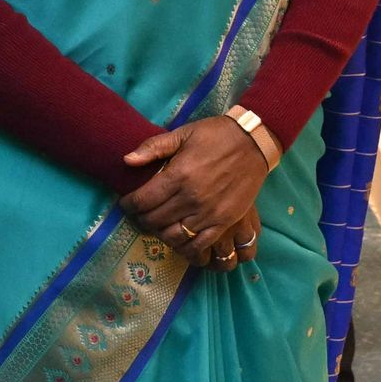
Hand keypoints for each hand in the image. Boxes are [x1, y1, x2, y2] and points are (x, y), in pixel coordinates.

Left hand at [119, 117, 271, 267]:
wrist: (254, 142)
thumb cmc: (216, 135)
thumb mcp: (183, 134)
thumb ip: (153, 147)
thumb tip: (126, 160)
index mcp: (178, 175)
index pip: (143, 200)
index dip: (129, 205)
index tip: (126, 204)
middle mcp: (191, 198)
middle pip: (155, 220)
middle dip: (141, 220)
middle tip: (140, 215)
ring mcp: (209, 213)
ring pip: (173, 236)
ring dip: (160, 234)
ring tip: (158, 227)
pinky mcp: (224, 222)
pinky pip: (199, 245)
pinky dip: (185, 248)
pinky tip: (179, 241)